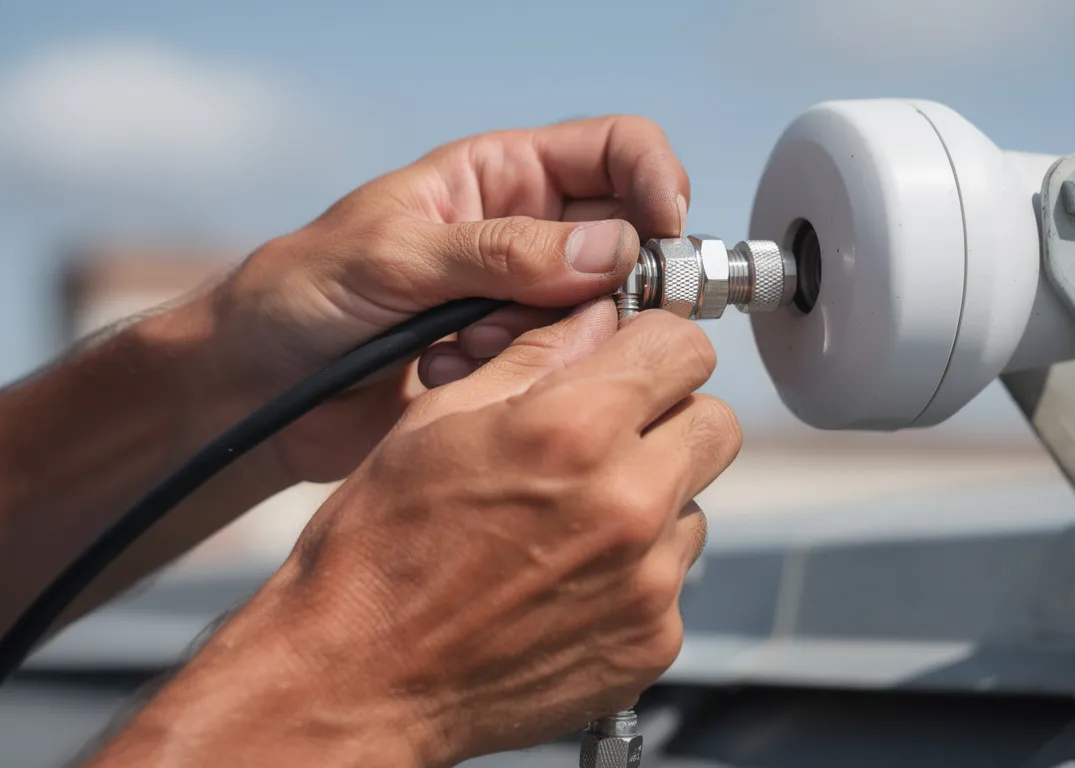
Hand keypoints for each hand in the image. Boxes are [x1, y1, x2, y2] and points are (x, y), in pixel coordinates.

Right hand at [106, 304, 741, 767]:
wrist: (360, 679)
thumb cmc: (379, 554)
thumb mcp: (437, 421)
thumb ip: (535, 358)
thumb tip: (595, 321)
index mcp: (575, 428)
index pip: (685, 347)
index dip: (656, 345)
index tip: (636, 358)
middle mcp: (628, 502)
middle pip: (714, 423)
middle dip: (670, 417)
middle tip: (609, 436)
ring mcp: (647, 579)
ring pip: (694, 502)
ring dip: (651, 498)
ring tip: (569, 520)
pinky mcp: (652, 639)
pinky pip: (673, 577)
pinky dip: (636, 570)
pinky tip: (567, 577)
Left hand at [209, 116, 689, 482]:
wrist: (255, 389)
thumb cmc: (302, 294)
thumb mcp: (394, 257)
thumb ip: (503, 254)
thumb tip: (615, 252)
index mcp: (501, 177)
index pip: (615, 152)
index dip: (654, 180)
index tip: (663, 229)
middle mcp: (528, 237)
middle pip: (628, 242)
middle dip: (611, 284)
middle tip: (565, 316)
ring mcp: (525, 305)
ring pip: (604, 316)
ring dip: (551, 339)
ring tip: (467, 346)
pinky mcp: (516, 368)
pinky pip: (566, 372)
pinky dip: (525, 379)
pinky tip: (452, 375)